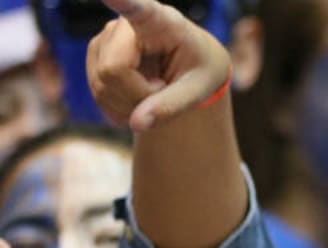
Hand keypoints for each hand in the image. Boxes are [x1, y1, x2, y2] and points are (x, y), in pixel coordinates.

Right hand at [86, 0, 230, 129]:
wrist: (192, 65)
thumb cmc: (201, 68)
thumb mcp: (200, 89)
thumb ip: (172, 105)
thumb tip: (137, 125)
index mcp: (160, 20)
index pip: (135, 6)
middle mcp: (124, 24)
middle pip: (113, 71)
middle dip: (138, 96)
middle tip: (164, 91)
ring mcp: (105, 38)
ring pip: (102, 86)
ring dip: (131, 105)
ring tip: (155, 91)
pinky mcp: (96, 55)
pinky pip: (99, 94)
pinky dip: (121, 108)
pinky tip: (140, 100)